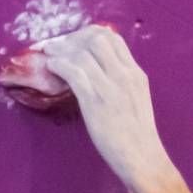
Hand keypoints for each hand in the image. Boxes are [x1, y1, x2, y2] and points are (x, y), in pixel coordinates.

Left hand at [37, 25, 177, 192]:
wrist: (142, 158)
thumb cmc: (137, 134)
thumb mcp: (136, 98)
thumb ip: (120, 81)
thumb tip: (97, 69)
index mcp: (135, 73)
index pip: (112, 37)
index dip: (88, 34)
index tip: (75, 42)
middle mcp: (125, 75)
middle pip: (96, 38)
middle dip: (73, 38)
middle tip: (60, 48)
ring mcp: (110, 87)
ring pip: (82, 53)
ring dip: (61, 50)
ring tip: (50, 56)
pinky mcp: (95, 101)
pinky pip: (73, 72)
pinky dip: (58, 65)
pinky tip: (52, 68)